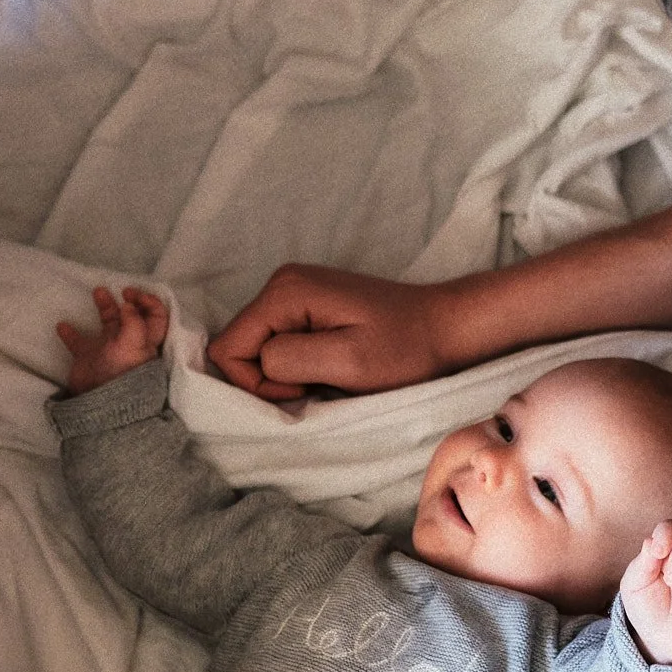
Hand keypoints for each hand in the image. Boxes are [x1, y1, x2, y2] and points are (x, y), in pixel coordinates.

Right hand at [58, 286, 169, 394]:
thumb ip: (134, 322)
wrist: (99, 404)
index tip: (132, 295)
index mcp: (146, 341)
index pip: (157, 316)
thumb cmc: (122, 372)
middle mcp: (130, 343)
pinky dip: (70, 332)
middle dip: (129, 299)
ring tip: (97, 292)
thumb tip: (128, 305)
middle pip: (133, 316)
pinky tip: (63, 325)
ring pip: (109, 323)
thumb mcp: (134, 346)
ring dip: (104, 306)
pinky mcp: (89, 359)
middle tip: (119, 290)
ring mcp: (109, 351)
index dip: (149, 302)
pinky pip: (79, 342)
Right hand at [207, 264, 453, 398]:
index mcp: (285, 291)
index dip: (257, 382)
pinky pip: (278, 343)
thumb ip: (288, 359)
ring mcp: (293, 292)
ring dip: (285, 373)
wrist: (444, 328)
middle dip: (269, 378)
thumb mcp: (346, 362)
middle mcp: (281, 282)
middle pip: (238, 346)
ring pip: (257, 348)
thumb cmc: (404, 351)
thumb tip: (255, 363)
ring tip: (328, 375)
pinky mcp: (306, 306)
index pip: (228, 348)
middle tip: (319, 383)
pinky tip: (329, 365)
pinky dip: (296, 365)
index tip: (304, 388)